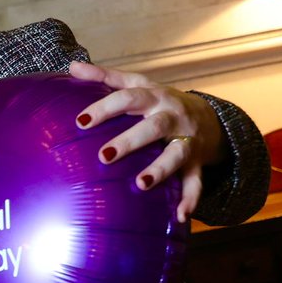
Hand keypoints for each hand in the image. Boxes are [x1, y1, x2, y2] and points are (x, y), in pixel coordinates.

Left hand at [69, 60, 223, 223]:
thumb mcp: (138, 84)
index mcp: (155, 97)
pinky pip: (196, 182)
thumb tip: (72, 66)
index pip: (128, 98)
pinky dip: (190, 199)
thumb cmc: (159, 102)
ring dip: (160, 169)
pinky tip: (179, 216)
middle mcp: (173, 117)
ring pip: (176, 155)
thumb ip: (105, 77)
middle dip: (130, 140)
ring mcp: (187, 141)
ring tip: (140, 184)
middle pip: (153, 127)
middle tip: (104, 155)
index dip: (106, 107)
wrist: (209, 117)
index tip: (81, 121)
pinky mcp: (196, 163)